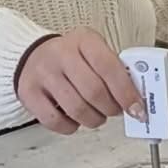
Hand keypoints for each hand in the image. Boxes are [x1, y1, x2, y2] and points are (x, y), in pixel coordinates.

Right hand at [16, 30, 144, 134]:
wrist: (32, 55)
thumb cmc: (70, 57)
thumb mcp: (94, 51)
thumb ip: (114, 70)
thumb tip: (136, 99)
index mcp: (83, 40)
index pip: (109, 67)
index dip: (126, 92)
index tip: (137, 108)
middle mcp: (61, 55)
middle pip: (94, 91)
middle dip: (111, 108)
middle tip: (116, 111)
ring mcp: (43, 74)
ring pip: (77, 109)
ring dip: (94, 120)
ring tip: (97, 115)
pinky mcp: (29, 94)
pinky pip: (56, 121)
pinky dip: (72, 127)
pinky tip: (75, 119)